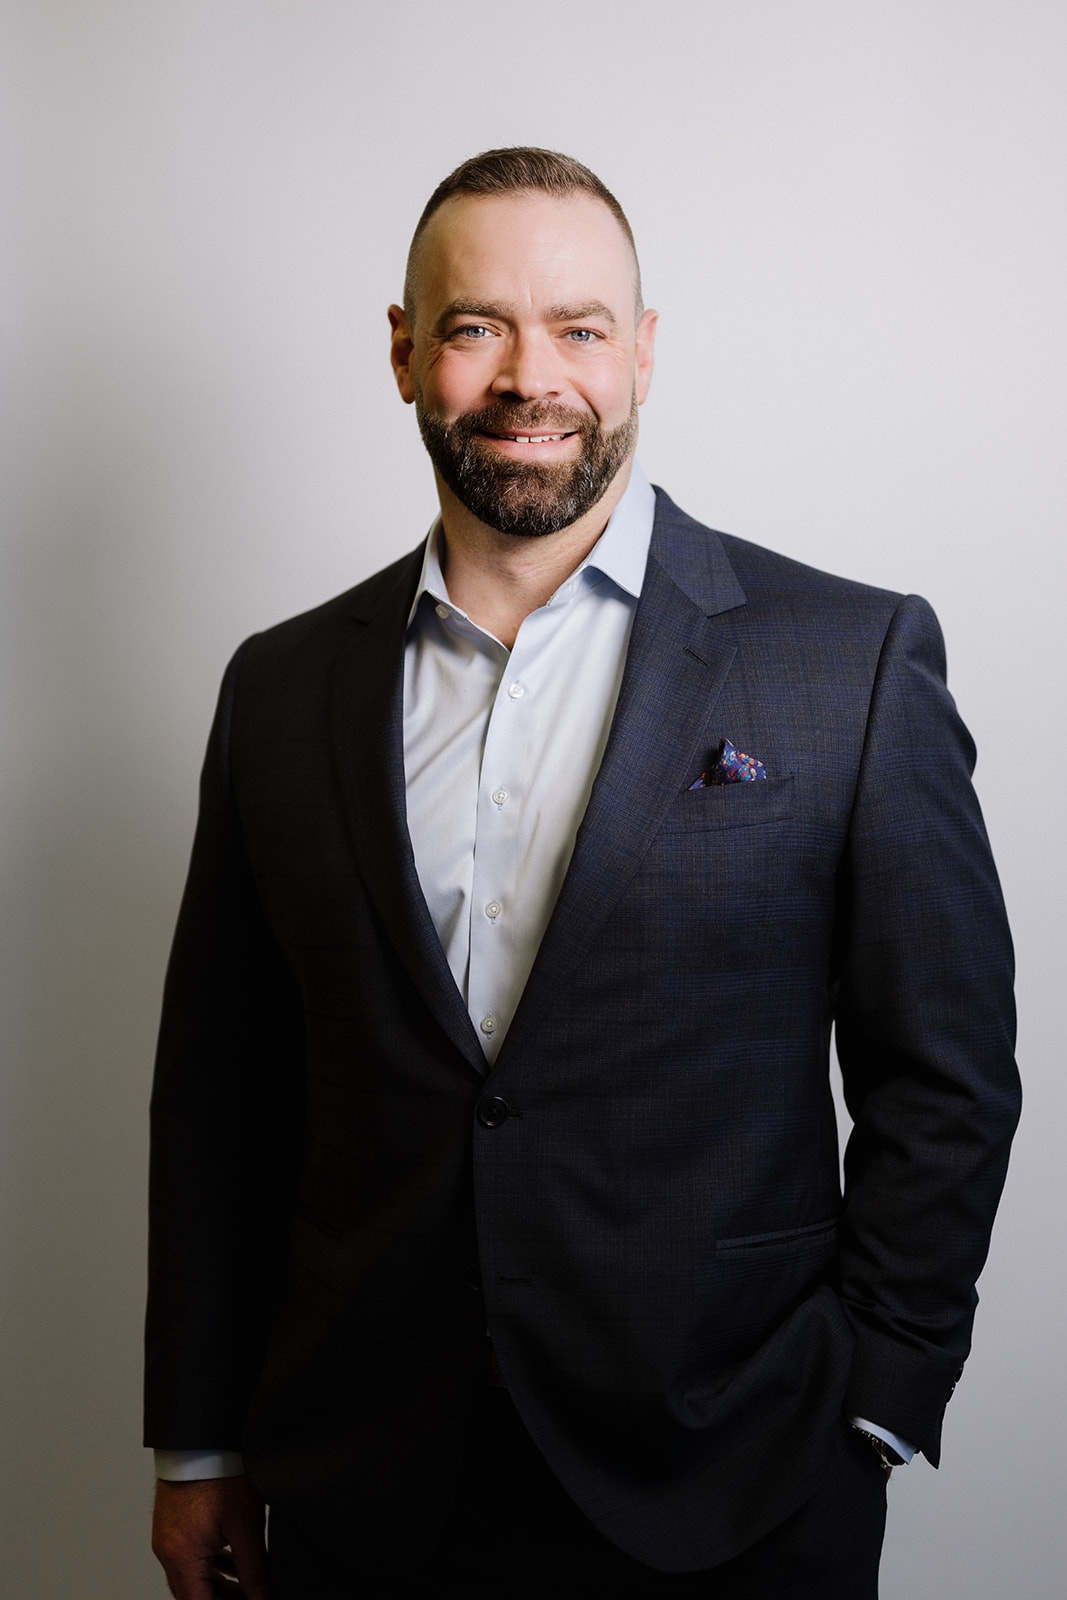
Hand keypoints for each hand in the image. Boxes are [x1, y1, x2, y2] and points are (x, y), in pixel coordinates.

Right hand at [152, 1475, 268, 1598]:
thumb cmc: (221, 1470)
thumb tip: (262, 1597)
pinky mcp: (174, 1525)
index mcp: (181, 1555)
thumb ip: (254, 1569)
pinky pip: (190, 1557)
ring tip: (249, 1589)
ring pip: (192, 1578)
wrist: (203, 1435)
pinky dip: (211, 1567)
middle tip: (251, 1598)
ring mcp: (168, 1537)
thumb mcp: (246, 1524)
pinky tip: (234, 1565)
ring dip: (218, 1588)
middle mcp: (167, 1550)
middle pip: (193, 1595)